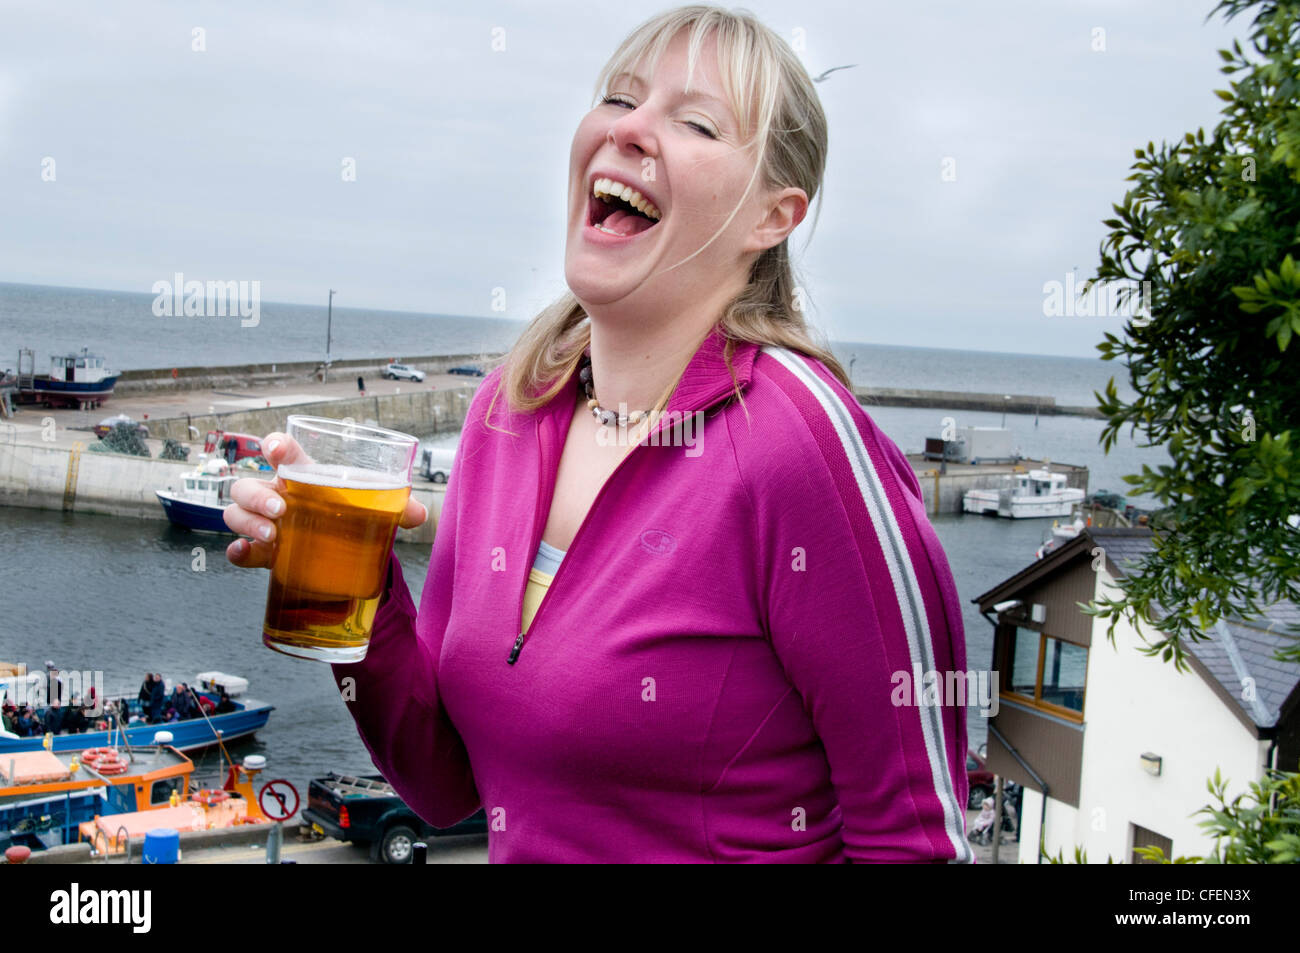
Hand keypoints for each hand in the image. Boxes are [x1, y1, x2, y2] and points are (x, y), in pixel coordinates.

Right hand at [222, 430, 430, 568]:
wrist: (346, 546)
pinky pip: (239, 549)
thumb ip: (398, 507)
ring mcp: (265, 523)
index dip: (274, 444)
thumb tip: (421, 514)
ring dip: (247, 521)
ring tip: (272, 535)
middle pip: (247, 484)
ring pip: (236, 513)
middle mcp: (277, 494)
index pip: (281, 450)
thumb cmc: (353, 511)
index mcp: (302, 473)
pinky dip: (237, 551)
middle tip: (281, 510)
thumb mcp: (375, 505)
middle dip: (256, 495)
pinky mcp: (264, 552)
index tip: (275, 449)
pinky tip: (244, 553)